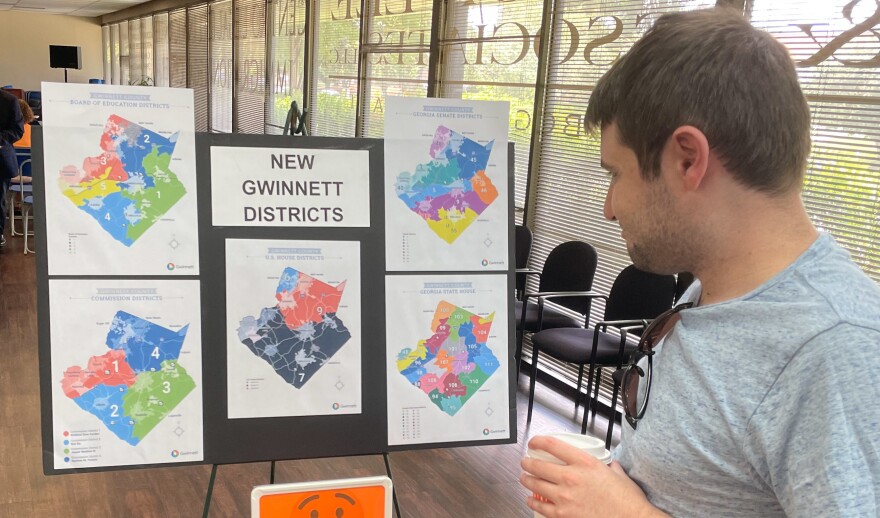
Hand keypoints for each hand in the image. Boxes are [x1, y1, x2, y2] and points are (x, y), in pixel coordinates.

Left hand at [520, 436, 666, 517]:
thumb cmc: (627, 502)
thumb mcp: (618, 475)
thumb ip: (609, 466)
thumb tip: (609, 464)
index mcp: (585, 463)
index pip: (553, 445)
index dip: (538, 441)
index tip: (534, 443)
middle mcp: (572, 478)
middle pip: (538, 465)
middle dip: (527, 463)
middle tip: (525, 462)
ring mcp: (565, 497)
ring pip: (535, 485)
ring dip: (526, 480)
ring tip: (524, 478)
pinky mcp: (563, 515)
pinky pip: (540, 506)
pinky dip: (532, 502)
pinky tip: (531, 500)